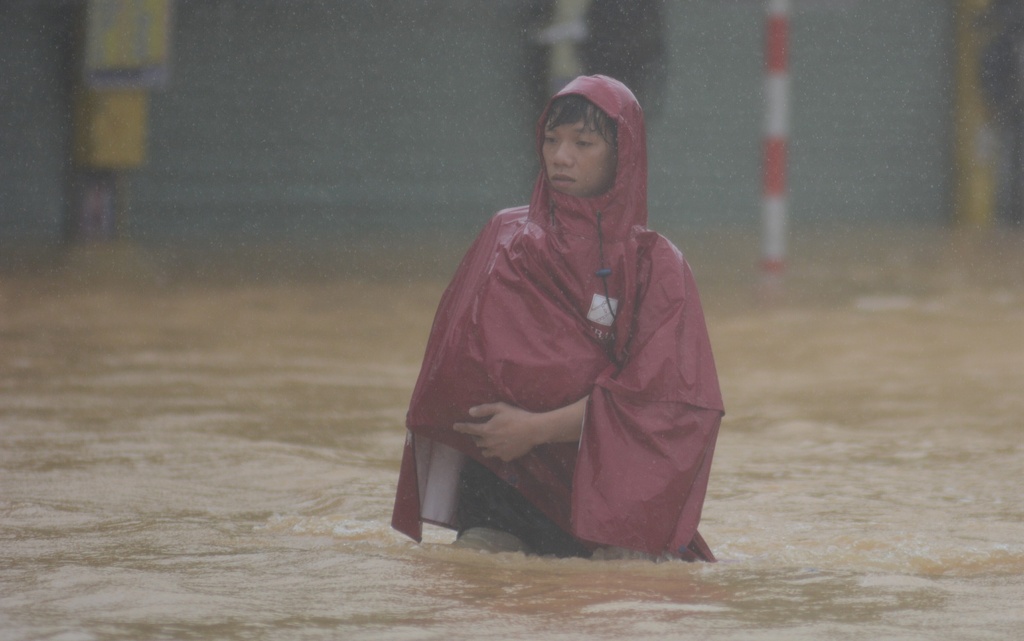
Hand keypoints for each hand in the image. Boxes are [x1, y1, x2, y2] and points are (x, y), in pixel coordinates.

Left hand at [452, 397, 587, 461]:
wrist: (534, 430)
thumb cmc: (517, 416)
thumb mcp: (500, 408)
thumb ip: (484, 410)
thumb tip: (470, 412)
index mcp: (486, 430)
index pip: (469, 429)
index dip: (461, 427)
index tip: (455, 427)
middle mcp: (489, 443)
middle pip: (477, 442)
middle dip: (476, 436)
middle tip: (481, 431)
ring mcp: (498, 452)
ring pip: (485, 451)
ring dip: (485, 446)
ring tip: (490, 440)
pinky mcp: (507, 457)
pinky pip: (498, 455)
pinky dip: (498, 451)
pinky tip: (504, 445)